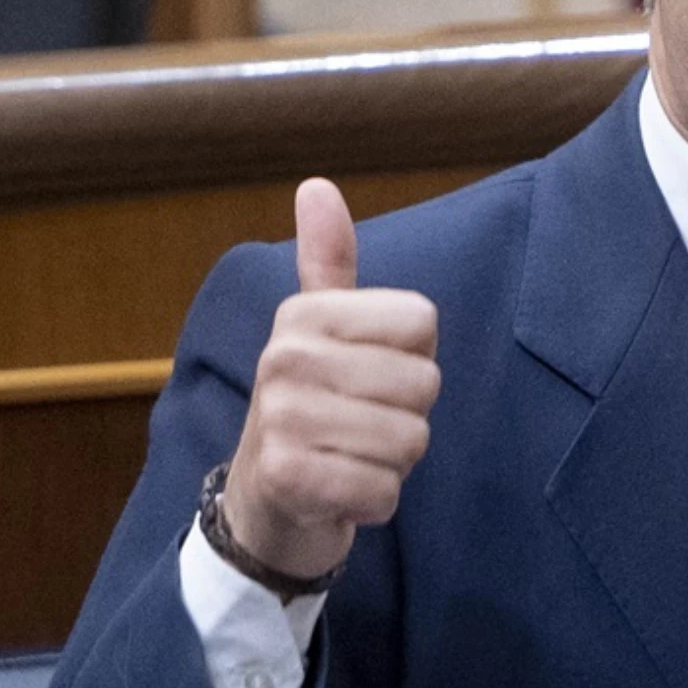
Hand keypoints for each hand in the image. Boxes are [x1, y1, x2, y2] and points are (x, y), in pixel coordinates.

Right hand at [220, 179, 440, 580]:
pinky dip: (375, 501)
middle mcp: (286, 357)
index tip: (367, 377)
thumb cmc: (312, 408)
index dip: (414, 360)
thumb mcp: (319, 332)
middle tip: (358, 425)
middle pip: (424, 385)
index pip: (423, 322)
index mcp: (305, 315)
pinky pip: (385, 490)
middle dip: (406, 418)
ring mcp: (282, 417)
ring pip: (410, 440)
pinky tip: (339, 492)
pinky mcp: (289, 476)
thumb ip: (328, 263)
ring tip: (347, 455)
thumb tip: (317, 185)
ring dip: (391, 462)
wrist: (264, 499)